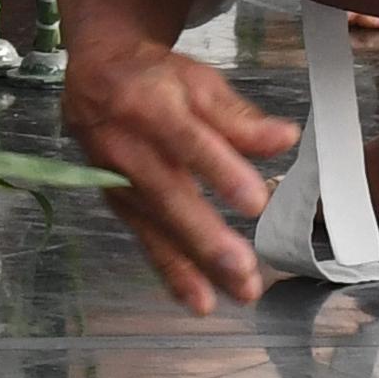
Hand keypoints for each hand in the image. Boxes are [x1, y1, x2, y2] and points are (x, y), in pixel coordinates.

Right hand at [61, 32, 298, 310]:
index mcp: (151, 105)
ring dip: (197, 265)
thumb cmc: (155, 79)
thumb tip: (285, 139)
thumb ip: (240, 118)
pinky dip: (172, 273)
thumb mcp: (198, 83)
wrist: (93, 78)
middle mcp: (128, 147)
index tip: (255, 202)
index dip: (220, 172)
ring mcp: (119, 180)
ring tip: (238, 292)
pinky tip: (200, 299)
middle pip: (169, 195)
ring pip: (159, 226)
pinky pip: (146, 241)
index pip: (188, 141)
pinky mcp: (117, 204)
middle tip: (244, 269)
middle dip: (206, 237)